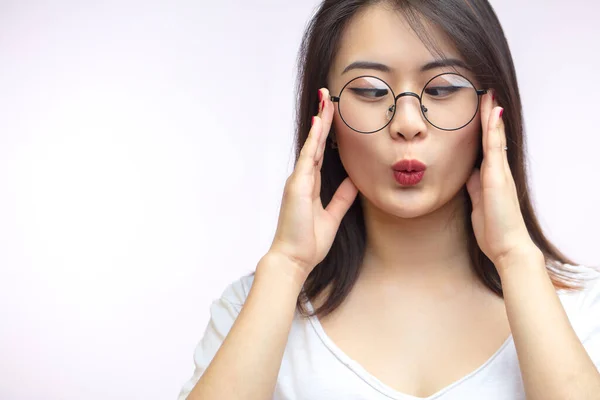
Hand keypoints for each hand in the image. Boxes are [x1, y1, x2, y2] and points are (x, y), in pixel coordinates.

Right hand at [268, 88, 358, 280]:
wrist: (294, 259)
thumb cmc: (309, 242)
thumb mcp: (332, 216)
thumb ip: (342, 198)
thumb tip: (355, 181)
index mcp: (310, 185)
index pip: (320, 153)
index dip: (326, 134)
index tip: (332, 114)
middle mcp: (303, 179)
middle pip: (315, 143)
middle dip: (323, 119)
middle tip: (328, 96)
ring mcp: (298, 180)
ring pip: (311, 144)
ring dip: (320, 122)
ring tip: (326, 100)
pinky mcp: (297, 185)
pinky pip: (308, 157)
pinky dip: (314, 139)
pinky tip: (319, 123)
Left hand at [465, 90, 540, 269]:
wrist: (508, 247)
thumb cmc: (493, 229)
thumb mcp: (478, 204)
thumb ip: (474, 188)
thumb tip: (468, 175)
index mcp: (491, 177)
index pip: (486, 146)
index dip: (483, 128)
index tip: (480, 110)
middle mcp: (498, 171)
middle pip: (492, 137)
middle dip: (488, 116)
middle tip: (486, 93)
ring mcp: (499, 173)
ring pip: (494, 138)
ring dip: (491, 116)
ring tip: (489, 95)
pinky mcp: (497, 178)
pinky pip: (494, 149)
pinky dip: (493, 131)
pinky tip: (494, 114)